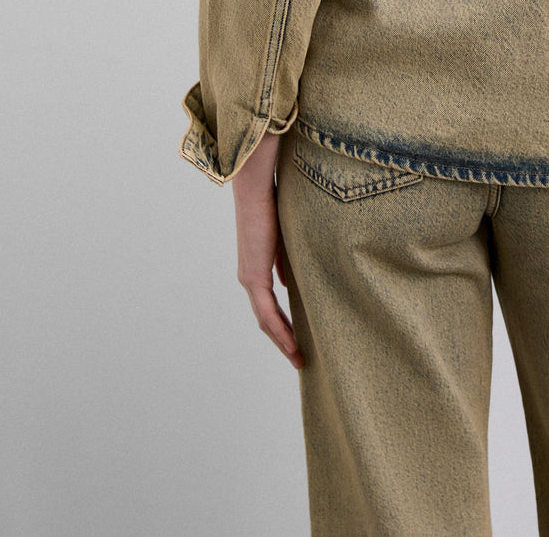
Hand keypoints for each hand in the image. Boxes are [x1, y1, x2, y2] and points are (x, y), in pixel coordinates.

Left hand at [231, 131, 304, 368]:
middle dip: (282, 340)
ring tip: (299, 358)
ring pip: (265, 320)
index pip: (268, 303)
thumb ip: (285, 260)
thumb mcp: (285, 238)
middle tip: (299, 357)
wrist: (256, 190)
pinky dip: (280, 331)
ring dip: (282, 341)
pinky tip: (292, 345)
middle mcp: (248, 277)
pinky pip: (267, 312)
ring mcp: (249, 279)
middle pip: (265, 318)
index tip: (298, 336)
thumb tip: (289, 281)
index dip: (282, 322)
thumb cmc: (273, 204)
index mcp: (255, 266)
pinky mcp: (253, 277)